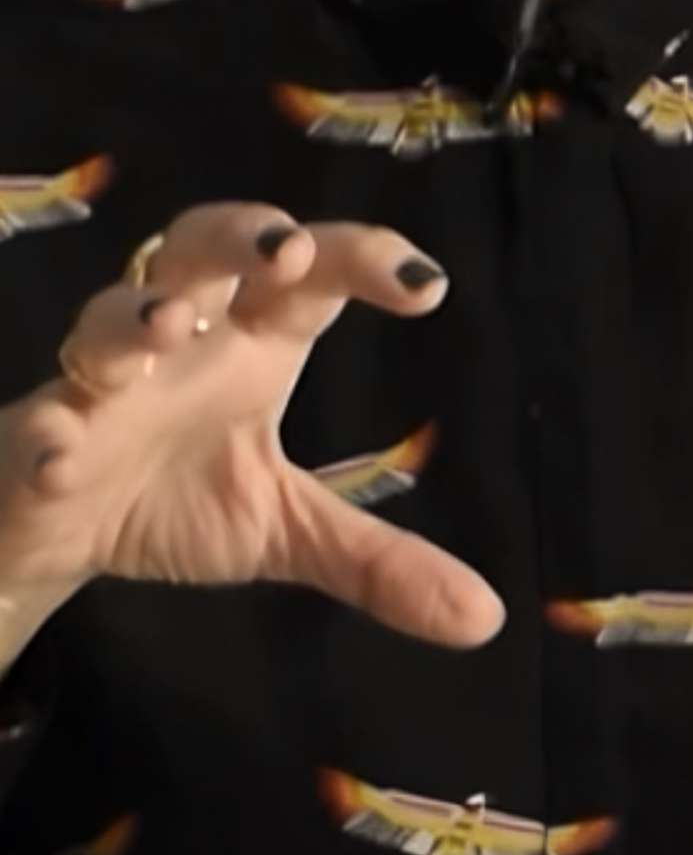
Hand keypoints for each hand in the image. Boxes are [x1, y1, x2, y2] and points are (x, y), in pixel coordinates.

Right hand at [0, 203, 503, 651]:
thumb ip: (376, 562)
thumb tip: (485, 619)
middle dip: (239, 235)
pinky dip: (48, 435)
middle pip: (201, 249)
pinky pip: (37, 425)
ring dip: (132, 315)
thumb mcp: (283, 530)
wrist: (60, 538)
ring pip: (106, 319)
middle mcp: (179, 342)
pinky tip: (64, 454)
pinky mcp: (37, 436)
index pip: (310, 279)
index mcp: (248, 345)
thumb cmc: (175, 499)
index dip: (363, 260)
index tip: (426, 288)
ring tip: (165, 327)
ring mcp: (100, 384)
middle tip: (287, 249)